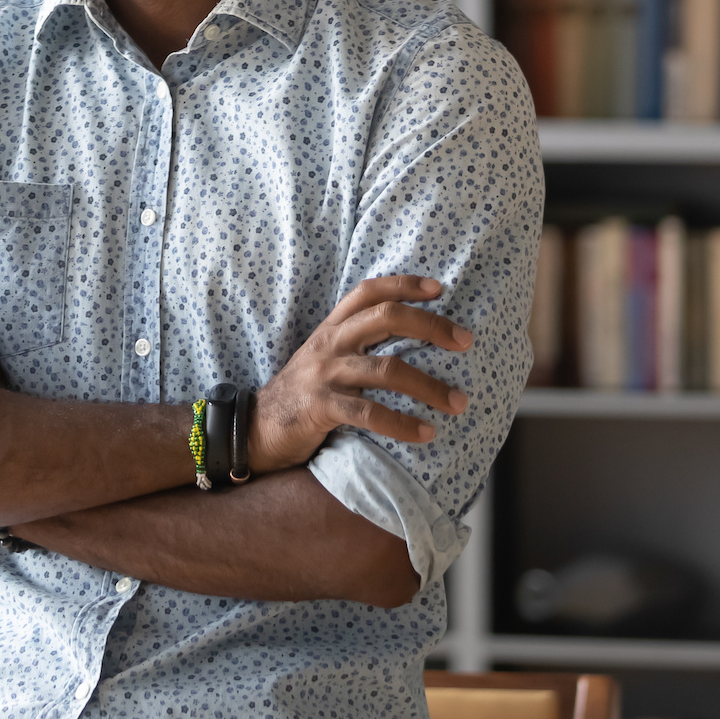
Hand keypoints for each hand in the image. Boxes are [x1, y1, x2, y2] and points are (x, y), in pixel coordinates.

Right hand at [248, 275, 470, 472]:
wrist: (254, 430)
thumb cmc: (301, 395)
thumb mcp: (324, 359)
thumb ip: (355, 345)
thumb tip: (411, 343)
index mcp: (330, 329)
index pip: (368, 292)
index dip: (404, 284)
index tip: (440, 289)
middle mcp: (328, 344)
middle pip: (385, 318)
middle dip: (431, 327)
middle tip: (465, 342)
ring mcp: (323, 374)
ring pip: (386, 369)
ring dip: (429, 386)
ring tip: (458, 402)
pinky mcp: (320, 407)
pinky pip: (369, 412)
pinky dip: (402, 424)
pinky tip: (425, 433)